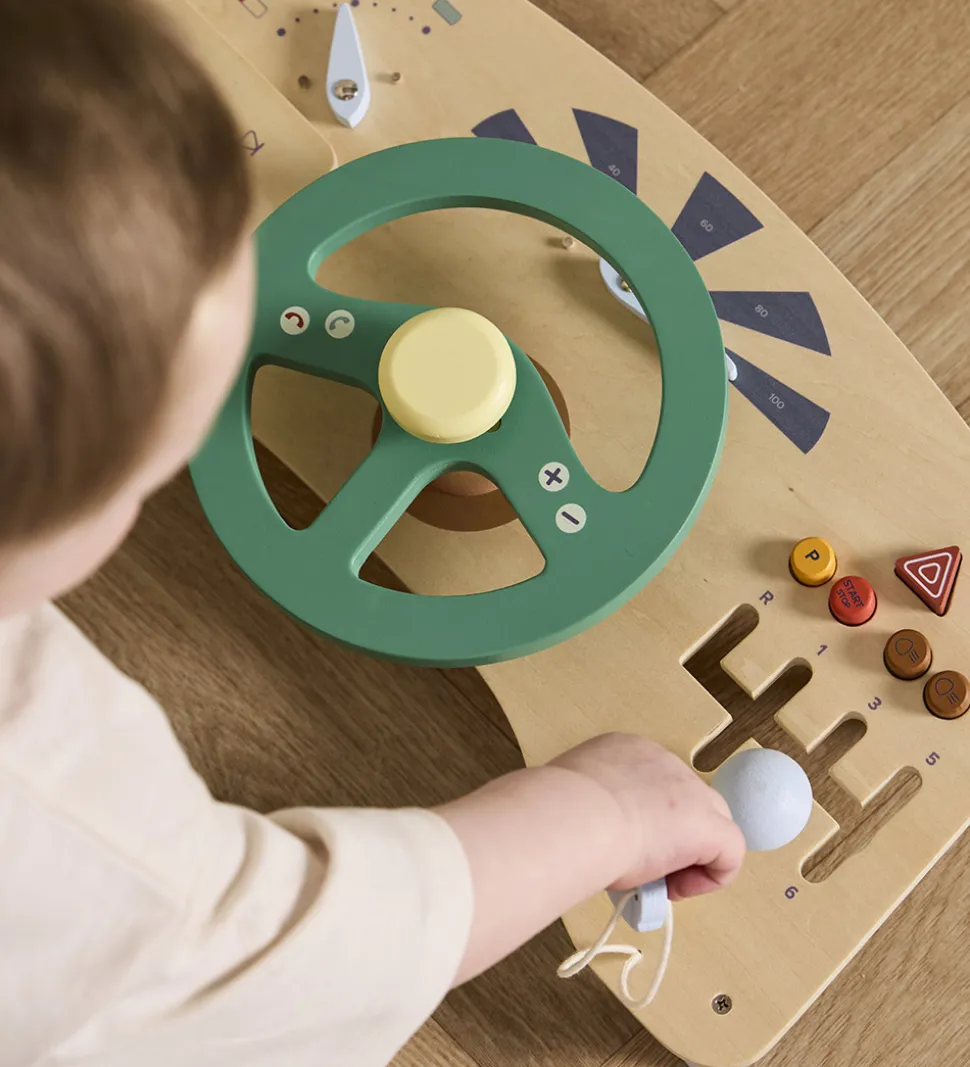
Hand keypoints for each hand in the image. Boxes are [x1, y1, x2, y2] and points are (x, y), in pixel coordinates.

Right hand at [549, 733, 745, 900]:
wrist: (575, 817)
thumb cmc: (559, 812)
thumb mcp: (571, 797)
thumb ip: (588, 805)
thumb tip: (586, 831)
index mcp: (626, 748)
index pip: (651, 783)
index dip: (642, 817)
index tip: (617, 840)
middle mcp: (663, 761)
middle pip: (686, 799)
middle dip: (672, 833)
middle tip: (641, 862)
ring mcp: (689, 790)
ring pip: (710, 822)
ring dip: (689, 853)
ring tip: (655, 880)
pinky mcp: (708, 825)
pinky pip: (729, 851)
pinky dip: (710, 876)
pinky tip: (677, 889)